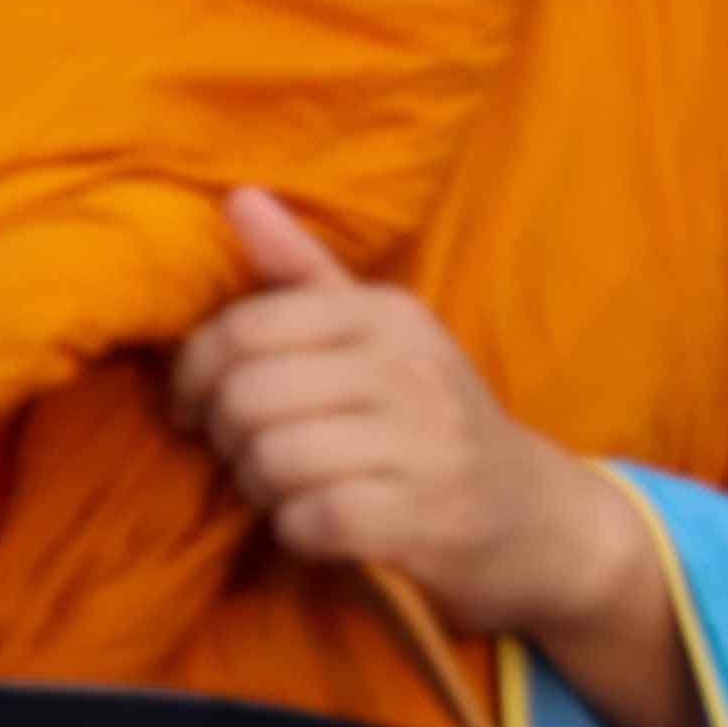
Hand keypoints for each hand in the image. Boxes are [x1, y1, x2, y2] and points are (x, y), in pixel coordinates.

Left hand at [170, 186, 702, 726]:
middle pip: (247, 398)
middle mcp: (412, 366)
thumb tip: (238, 194)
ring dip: (261, 488)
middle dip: (227, 437)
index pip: (242, 329)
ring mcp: (428, 442)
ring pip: (272, 460)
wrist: (534, 515)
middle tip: (251, 454)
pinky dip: (298, 531)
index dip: (193, 375)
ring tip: (293, 486)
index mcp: (387, 313)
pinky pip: (311, 520)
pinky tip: (323, 525)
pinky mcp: (430, 516)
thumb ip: (300, 268)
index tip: (193, 406)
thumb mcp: (376, 333)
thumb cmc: (425, 416)